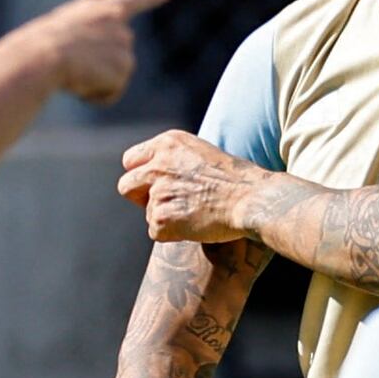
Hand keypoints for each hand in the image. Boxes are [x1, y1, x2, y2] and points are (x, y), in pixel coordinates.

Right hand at [15, 0, 171, 106]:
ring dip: (92, 81)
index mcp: (98, 8)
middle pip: (116, 54)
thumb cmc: (36, 50)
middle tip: (72, 65)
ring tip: (71, 72)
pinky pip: (110, 93)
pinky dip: (94, 95)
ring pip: (111, 76)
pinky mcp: (125, 66)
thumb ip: (84, 41)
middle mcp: (117, 22)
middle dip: (100, 66)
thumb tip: (103, 69)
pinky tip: (79, 82)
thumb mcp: (58, 36)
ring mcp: (124, 44)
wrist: (41, 57)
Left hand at [114, 129, 271, 246]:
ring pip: (146, 212)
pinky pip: (156, 232)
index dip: (140, 175)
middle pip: (126, 186)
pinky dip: (172, 234)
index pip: (130, 160)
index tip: (153, 184)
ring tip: (194, 213)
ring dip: (164, 216)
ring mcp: (157, 192)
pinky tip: (195, 225)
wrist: (252, 199)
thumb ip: (172, 160)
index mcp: (167, 144)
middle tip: (165, 204)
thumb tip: (154, 175)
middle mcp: (158, 165)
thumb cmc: (236, 180)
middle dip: (140, 198)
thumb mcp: (200, 153)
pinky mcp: (161, 218)